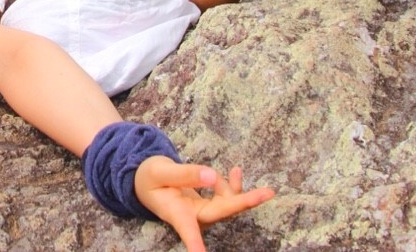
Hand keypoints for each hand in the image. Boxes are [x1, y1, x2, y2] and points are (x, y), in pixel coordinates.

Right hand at [135, 157, 274, 251]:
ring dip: (234, 187)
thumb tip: (212, 176)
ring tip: (233, 171)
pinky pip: (228, 197)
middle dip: (245, 202)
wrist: (148, 181)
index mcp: (177, 213)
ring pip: (228, 202)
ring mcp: (203, 212)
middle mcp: (193, 216)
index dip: (196, 245)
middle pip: (222, 211)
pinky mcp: (209, 205)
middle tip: (268, 193)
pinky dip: (233, 184)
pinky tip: (236, 171)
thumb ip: (185, 174)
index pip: (189, 231)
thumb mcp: (160, 171)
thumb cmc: (150, 178)